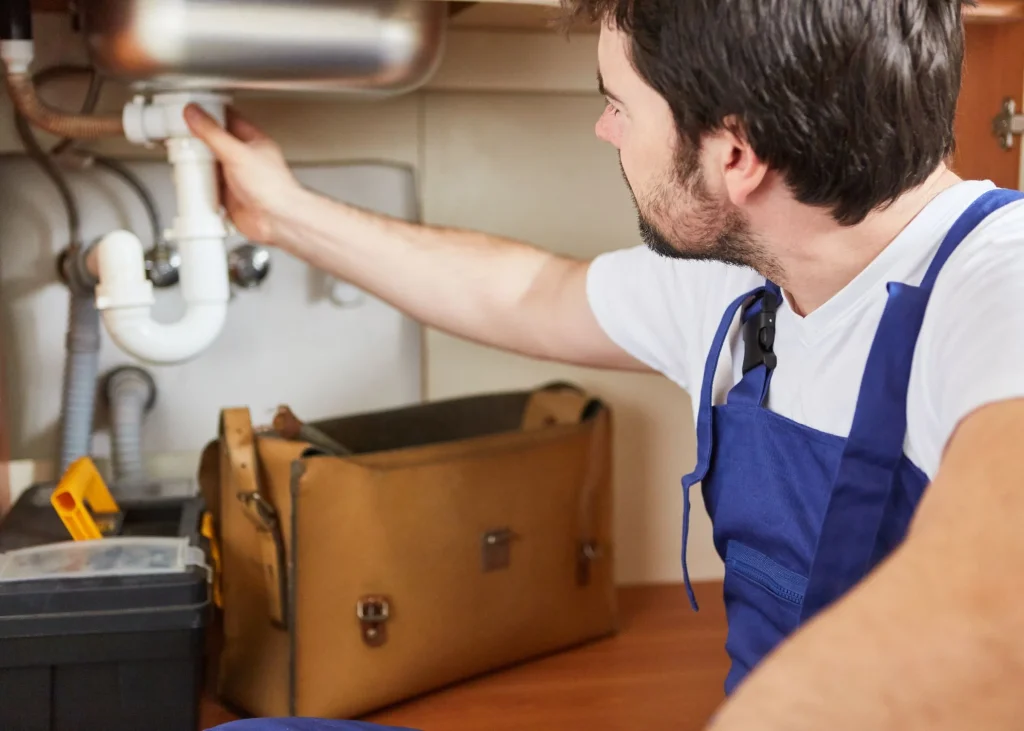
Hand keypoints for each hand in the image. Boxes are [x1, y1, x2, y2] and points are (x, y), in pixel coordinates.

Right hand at [183, 104, 301, 245]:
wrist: (277, 221)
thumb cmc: (273, 188)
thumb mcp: (237, 153)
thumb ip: (213, 133)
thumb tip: (195, 113)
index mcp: (252, 141)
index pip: (227, 118)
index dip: (209, 112)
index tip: (189, 109)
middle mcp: (244, 158)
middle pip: (214, 143)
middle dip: (197, 140)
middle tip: (178, 134)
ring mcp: (235, 178)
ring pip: (209, 165)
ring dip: (196, 163)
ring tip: (179, 156)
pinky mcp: (228, 196)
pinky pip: (208, 187)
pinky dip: (197, 184)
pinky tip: (188, 180)